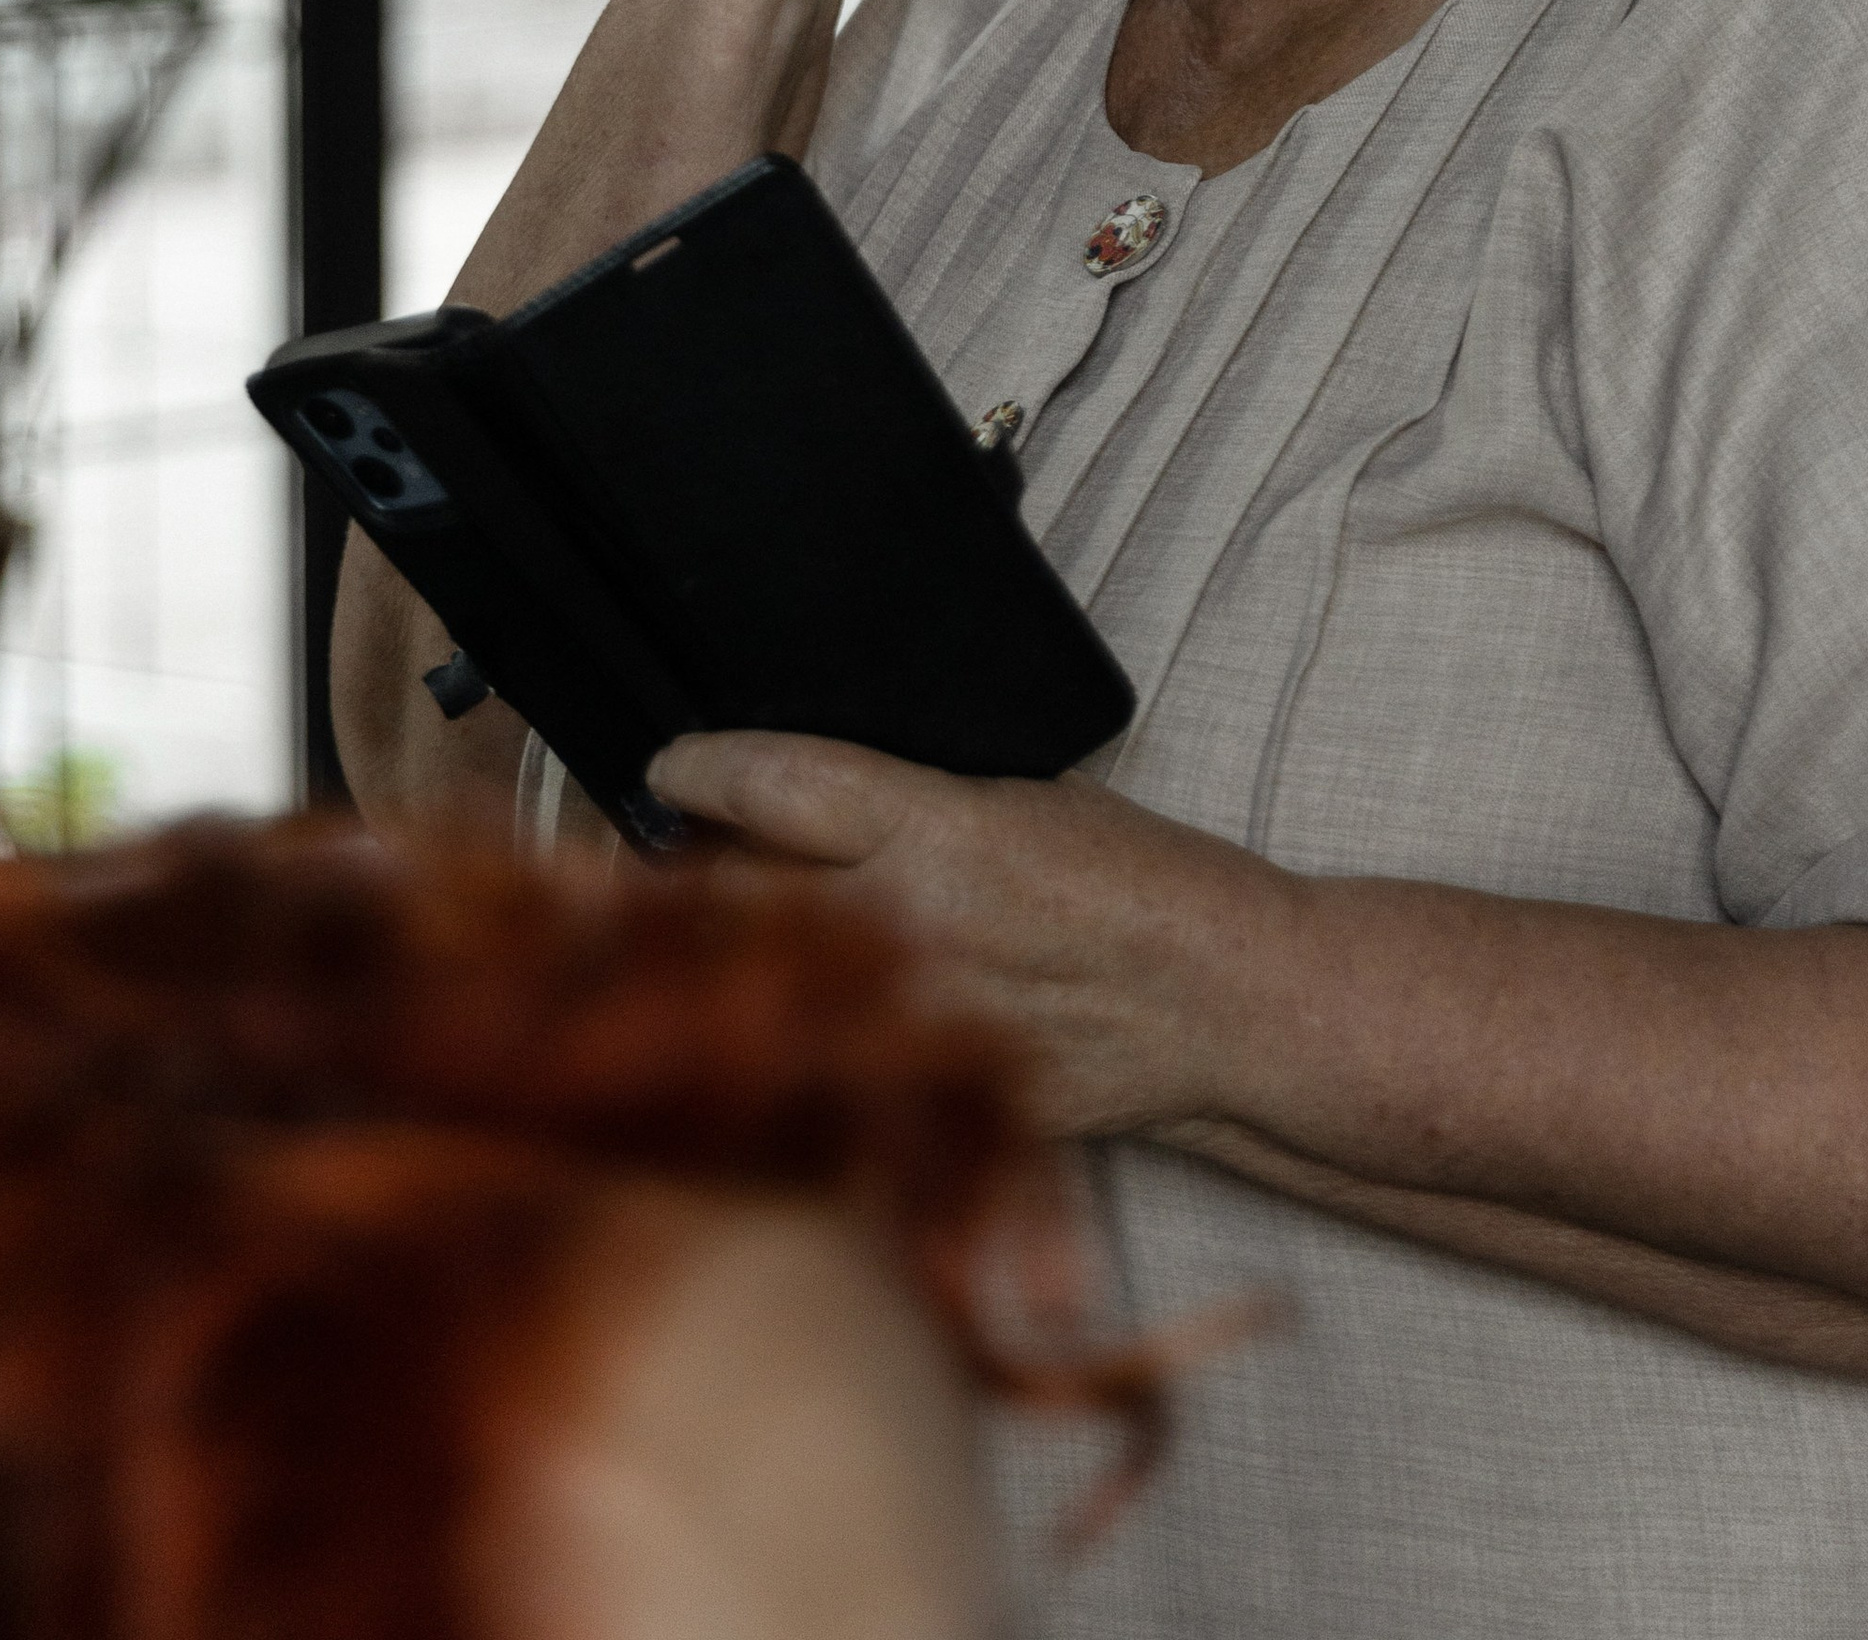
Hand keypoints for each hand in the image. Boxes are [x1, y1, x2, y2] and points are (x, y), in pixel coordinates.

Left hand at [648, 731, 1292, 1140]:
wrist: (1228, 1007)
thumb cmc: (1138, 881)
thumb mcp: (1021, 799)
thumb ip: (903, 803)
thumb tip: (783, 796)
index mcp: (944, 833)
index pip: (776, 786)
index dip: (701, 769)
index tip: (667, 765)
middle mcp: (915, 930)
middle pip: (732, 896)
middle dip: (676, 875)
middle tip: (639, 858)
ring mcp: (908, 1030)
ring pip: (756, 990)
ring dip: (715, 964)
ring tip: (688, 944)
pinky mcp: (922, 1103)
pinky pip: (818, 1065)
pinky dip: (786, 1044)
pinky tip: (773, 1028)